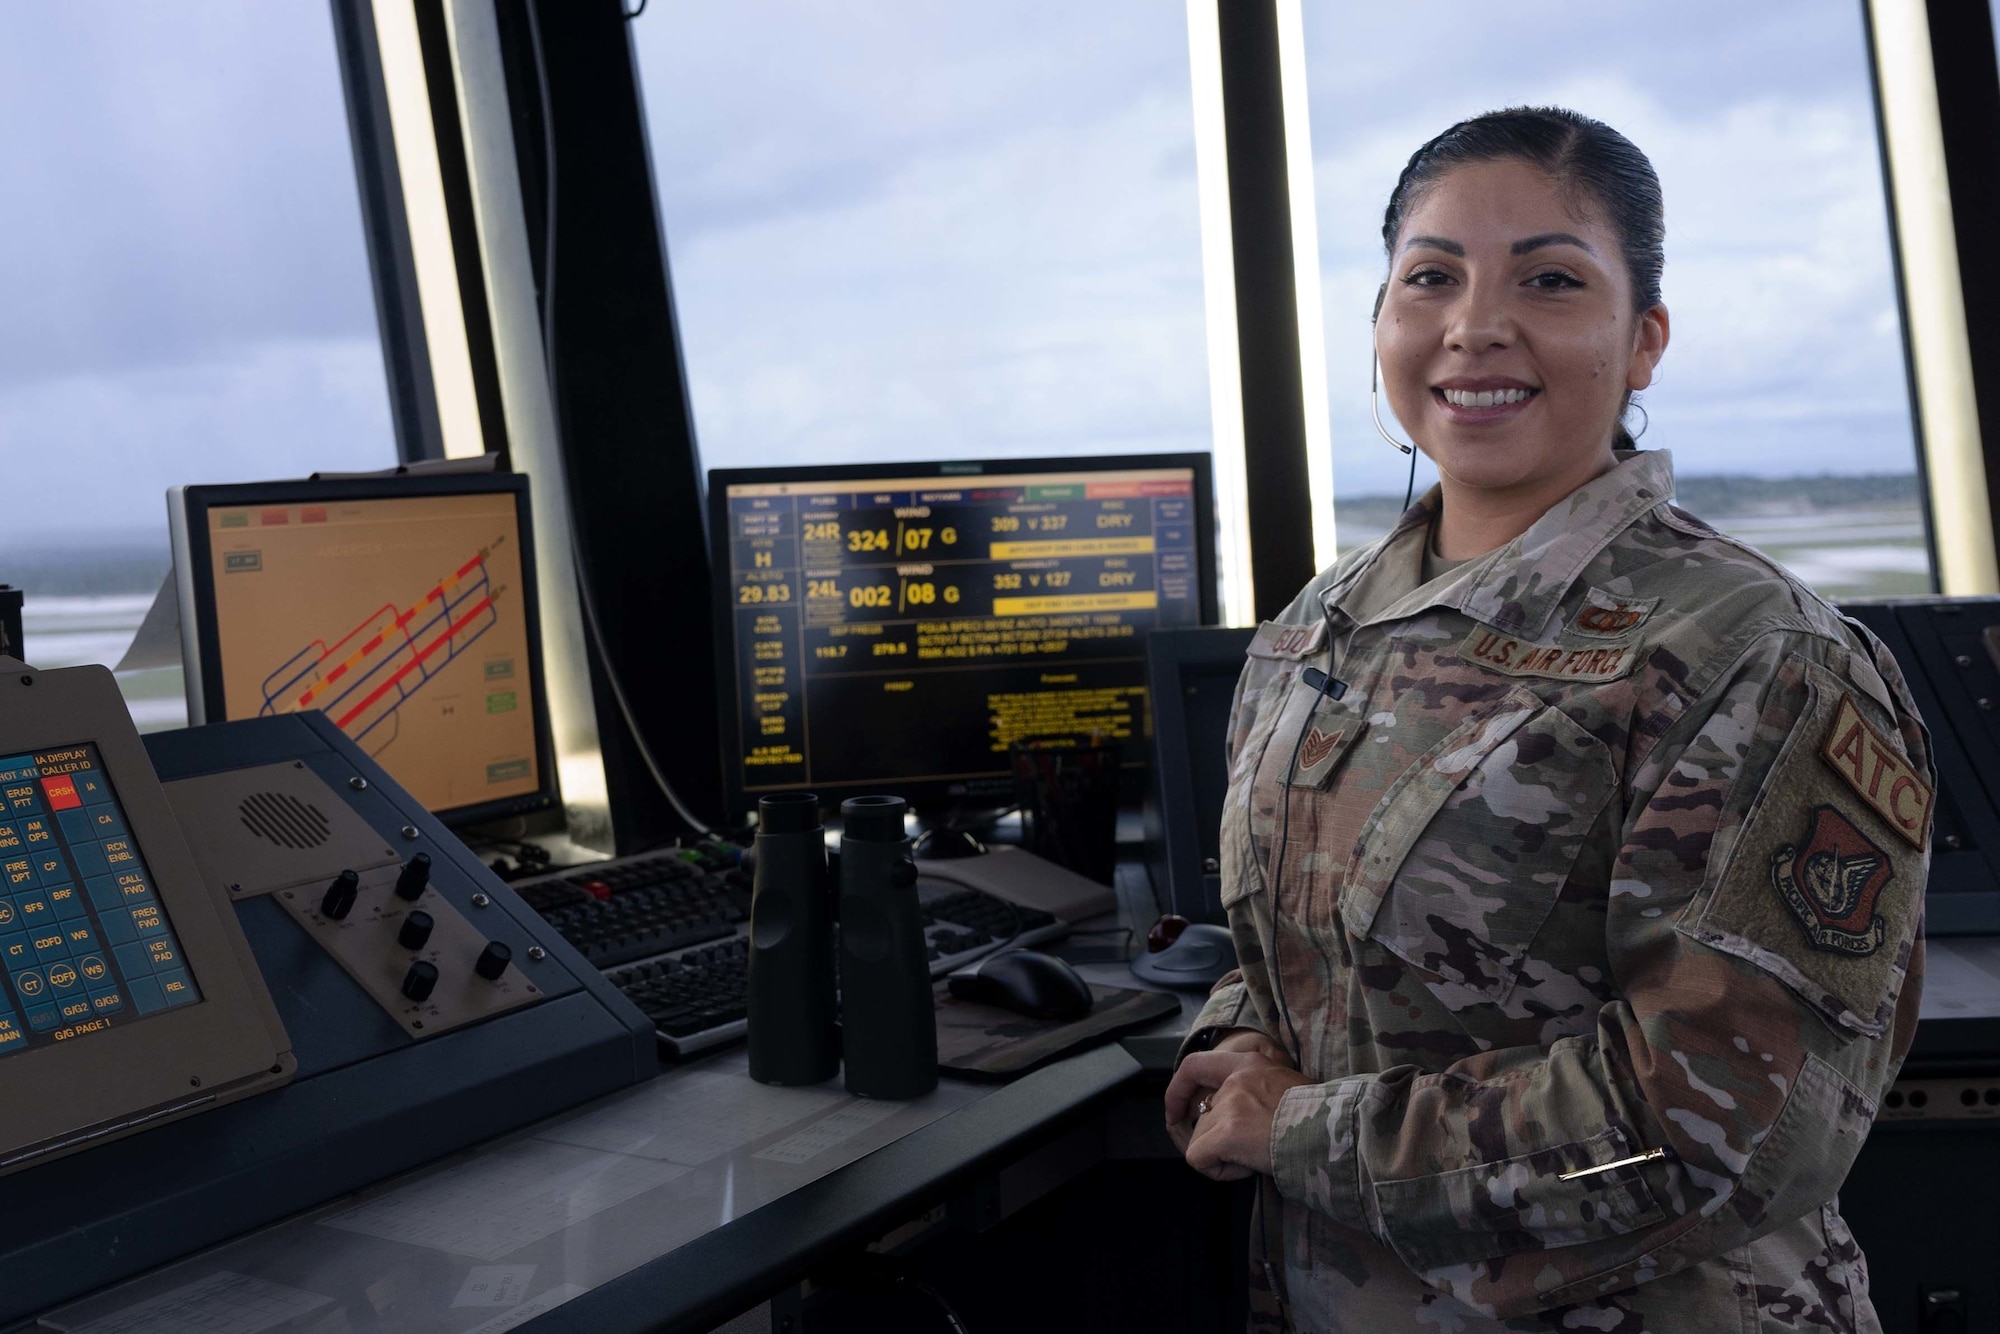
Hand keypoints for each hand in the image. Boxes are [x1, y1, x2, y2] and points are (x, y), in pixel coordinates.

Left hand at [1167, 1049, 1311, 1180]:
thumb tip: (1243, 1120)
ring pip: (1201, 1140)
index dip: (1179, 1089)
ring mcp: (1229, 1105)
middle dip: (1216, 1141)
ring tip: (1261, 1156)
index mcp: (1251, 1064)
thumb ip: (1259, 1093)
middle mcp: (1235, 1080)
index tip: (1176, 1111)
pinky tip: (1249, 1167)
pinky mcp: (1226, 1132)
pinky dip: (1219, 1170)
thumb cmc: (1323, 1121)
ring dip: (1225, 1156)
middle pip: (1202, 1117)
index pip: (1196, 1065)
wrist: (1336, 1135)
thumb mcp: (1290, 1088)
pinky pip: (1199, 1159)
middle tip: (1249, 1153)